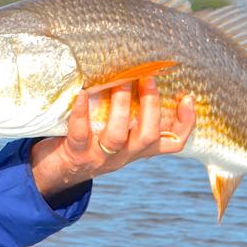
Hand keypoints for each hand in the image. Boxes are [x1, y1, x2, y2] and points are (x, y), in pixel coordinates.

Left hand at [29, 77, 196, 201]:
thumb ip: (130, 113)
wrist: (57, 172)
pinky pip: (80, 133)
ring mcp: (100, 156)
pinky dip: (81, 112)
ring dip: (120, 107)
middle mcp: (123, 154)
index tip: (189, 98)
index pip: (172, 143)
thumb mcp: (115, 132)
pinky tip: (81, 94)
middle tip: (148, 79)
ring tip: (119, 82)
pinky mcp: (76, 154)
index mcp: (137, 148)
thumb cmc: (89, 141)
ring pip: (117, 135)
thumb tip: (141, 73)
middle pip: (148, 136)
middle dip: (151, 106)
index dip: (186, 124)